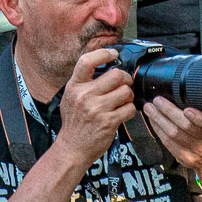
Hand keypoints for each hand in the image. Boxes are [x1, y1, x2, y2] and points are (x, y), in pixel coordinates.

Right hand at [52, 46, 132, 170]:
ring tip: (124, 100)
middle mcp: (85, 95)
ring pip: (125, 91)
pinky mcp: (109, 122)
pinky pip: (129, 108)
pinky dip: (130, 109)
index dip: (103, 53)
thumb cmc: (74, 123)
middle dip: (125, 78)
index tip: (113, 54)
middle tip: (125, 83)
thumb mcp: (70, 98)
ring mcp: (97, 109)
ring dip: (129, 95)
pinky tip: (123, 112)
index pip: (87, 61)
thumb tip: (103, 67)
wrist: (72, 148)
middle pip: (115, 75)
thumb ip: (83, 83)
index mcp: (74, 86)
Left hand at [141, 99, 201, 181]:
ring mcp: (196, 151)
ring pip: (174, 135)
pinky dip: (158, 129)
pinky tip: (153, 120)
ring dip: (159, 119)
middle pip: (187, 127)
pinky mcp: (184, 157)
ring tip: (150, 108)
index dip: (199, 118)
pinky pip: (168, 143)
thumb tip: (191, 88)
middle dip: (169, 112)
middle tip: (158, 101)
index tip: (187, 110)